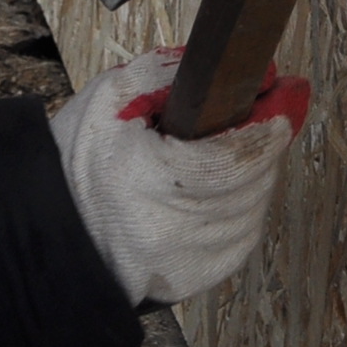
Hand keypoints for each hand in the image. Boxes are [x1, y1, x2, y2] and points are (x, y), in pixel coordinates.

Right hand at [49, 47, 310, 306]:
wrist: (59, 228)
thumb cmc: (80, 163)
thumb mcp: (111, 97)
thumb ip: (171, 73)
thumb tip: (236, 69)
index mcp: (150, 182)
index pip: (235, 156)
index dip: (269, 123)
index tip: (287, 96)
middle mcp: (177, 231)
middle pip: (253, 178)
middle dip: (261, 143)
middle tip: (258, 114)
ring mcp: (193, 261)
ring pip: (255, 205)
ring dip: (252, 174)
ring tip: (220, 153)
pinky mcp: (201, 278)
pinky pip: (243, 232)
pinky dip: (239, 206)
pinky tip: (213, 189)